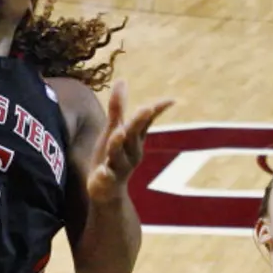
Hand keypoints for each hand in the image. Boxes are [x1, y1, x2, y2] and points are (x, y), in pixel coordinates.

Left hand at [87, 80, 173, 202]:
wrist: (108, 194)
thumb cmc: (114, 156)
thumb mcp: (115, 130)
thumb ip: (118, 108)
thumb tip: (123, 79)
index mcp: (133, 140)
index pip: (145, 123)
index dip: (156, 111)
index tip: (171, 100)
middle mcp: (130, 154)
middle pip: (133, 136)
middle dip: (138, 123)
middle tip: (145, 108)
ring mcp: (118, 169)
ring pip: (118, 156)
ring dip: (118, 144)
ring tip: (118, 132)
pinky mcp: (104, 184)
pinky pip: (104, 180)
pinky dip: (103, 177)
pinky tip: (101, 173)